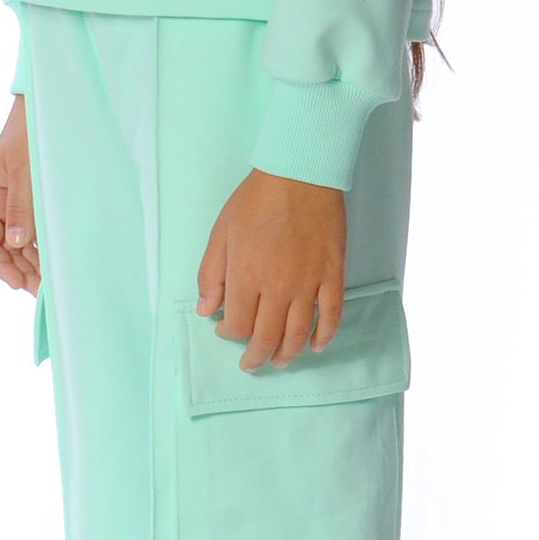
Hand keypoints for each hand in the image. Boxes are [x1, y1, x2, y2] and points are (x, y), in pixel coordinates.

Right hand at [0, 96, 41, 294]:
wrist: (50, 105)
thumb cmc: (32, 133)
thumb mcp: (25, 170)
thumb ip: (21, 206)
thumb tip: (15, 243)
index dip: (0, 266)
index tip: (19, 285)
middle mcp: (0, 202)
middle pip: (3, 247)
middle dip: (19, 270)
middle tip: (42, 290)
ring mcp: (17, 200)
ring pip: (18, 241)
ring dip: (31, 261)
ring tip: (50, 280)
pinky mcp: (34, 197)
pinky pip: (32, 228)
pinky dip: (41, 245)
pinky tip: (54, 256)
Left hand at [196, 169, 345, 370]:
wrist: (299, 175)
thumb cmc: (256, 200)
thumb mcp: (221, 233)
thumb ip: (211, 274)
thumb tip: (206, 310)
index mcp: (246, 277)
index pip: (237, 325)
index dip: (229, 334)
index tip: (225, 330)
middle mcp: (278, 287)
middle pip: (267, 337)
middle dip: (255, 356)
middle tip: (250, 364)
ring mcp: (308, 283)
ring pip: (298, 333)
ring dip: (287, 354)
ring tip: (279, 361)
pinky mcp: (332, 274)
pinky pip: (331, 314)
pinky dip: (324, 335)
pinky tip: (315, 345)